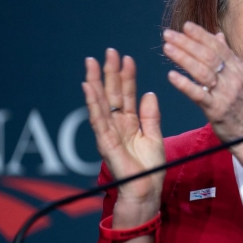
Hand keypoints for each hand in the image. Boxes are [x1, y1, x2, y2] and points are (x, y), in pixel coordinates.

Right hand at [82, 49, 164, 215]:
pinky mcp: (105, 143)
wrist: (146, 191)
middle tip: (108, 51)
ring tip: (92, 62)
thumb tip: (148, 94)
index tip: (127, 57)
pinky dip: (93, 103)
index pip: (127, 94)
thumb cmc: (150, 168)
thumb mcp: (154, 136)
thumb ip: (150, 116)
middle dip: (109, 72)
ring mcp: (109, 133)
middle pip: (112, 94)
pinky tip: (89, 87)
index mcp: (129, 122)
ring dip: (96, 82)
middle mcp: (116, 125)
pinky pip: (98, 120)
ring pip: (101, 102)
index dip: (127, 76)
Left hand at [162, 22, 242, 178]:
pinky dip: (184, 84)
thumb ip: (227, 57)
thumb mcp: (241, 78)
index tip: (185, 26)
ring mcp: (226, 94)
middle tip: (168, 34)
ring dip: (183, 58)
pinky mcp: (218, 110)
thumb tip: (217, 36)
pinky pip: (199, 94)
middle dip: (187, 43)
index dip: (201, 35)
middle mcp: (234, 78)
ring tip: (167, 48)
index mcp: (239, 68)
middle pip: (208, 55)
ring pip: (202, 71)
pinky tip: (171, 76)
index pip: (218, 46)